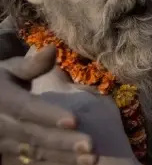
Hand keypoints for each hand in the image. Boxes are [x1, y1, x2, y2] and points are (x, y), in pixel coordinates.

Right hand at [0, 46, 95, 164]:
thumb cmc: (0, 85)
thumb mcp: (8, 72)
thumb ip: (32, 65)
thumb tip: (53, 48)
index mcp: (3, 99)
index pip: (27, 109)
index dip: (50, 115)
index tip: (75, 120)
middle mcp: (1, 125)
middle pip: (34, 136)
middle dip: (63, 142)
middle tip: (91, 145)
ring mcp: (3, 145)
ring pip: (35, 154)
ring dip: (64, 158)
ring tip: (91, 159)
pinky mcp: (7, 158)